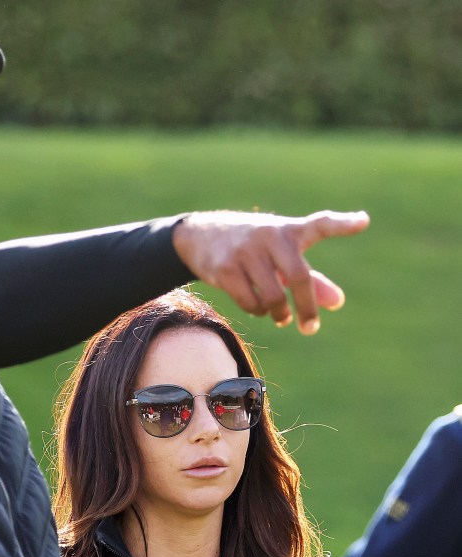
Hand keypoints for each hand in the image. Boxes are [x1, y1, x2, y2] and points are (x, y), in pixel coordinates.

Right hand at [172, 210, 369, 333]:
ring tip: (279, 315)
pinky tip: (257, 307)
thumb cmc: (253, 247)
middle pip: (299, 276)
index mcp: (288, 230)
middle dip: (306, 307)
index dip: (342, 224)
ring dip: (279, 313)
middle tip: (310, 328)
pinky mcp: (224, 268)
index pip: (319, 224)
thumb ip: (311, 278)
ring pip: (272, 296)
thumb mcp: (281, 256)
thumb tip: (338, 303)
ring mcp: (245, 252)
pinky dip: (258, 311)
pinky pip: (250, 302)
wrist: (199, 235)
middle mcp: (268, 236)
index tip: (363, 221)